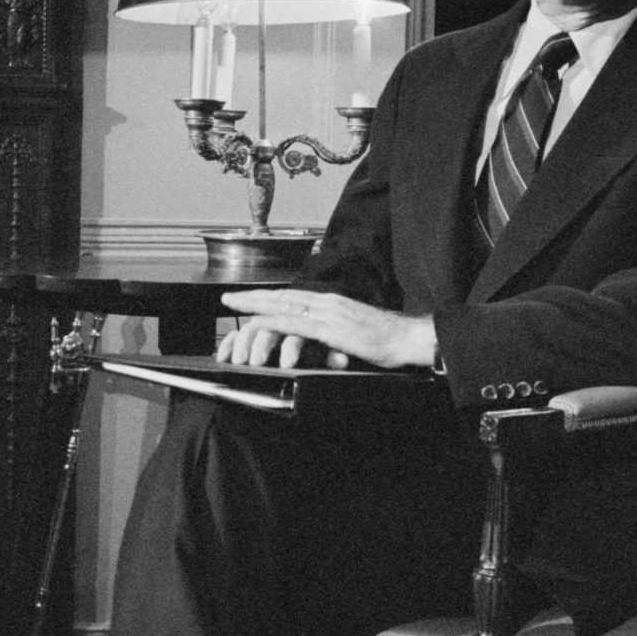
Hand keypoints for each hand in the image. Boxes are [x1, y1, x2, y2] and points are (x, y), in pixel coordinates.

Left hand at [216, 289, 437, 369]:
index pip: (292, 296)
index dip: (268, 296)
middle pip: (281, 296)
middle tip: (229, 298)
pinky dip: (275, 322)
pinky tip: (260, 322)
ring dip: (256, 306)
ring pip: (283, 306)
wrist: (408, 339)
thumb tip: (320, 339)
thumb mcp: (353, 333)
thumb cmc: (386, 340)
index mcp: (331, 303)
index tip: (248, 297)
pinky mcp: (332, 329)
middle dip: (253, 297)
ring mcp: (328, 314)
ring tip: (235, 307)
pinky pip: (297, 324)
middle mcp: (326, 303)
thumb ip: (334, 332)